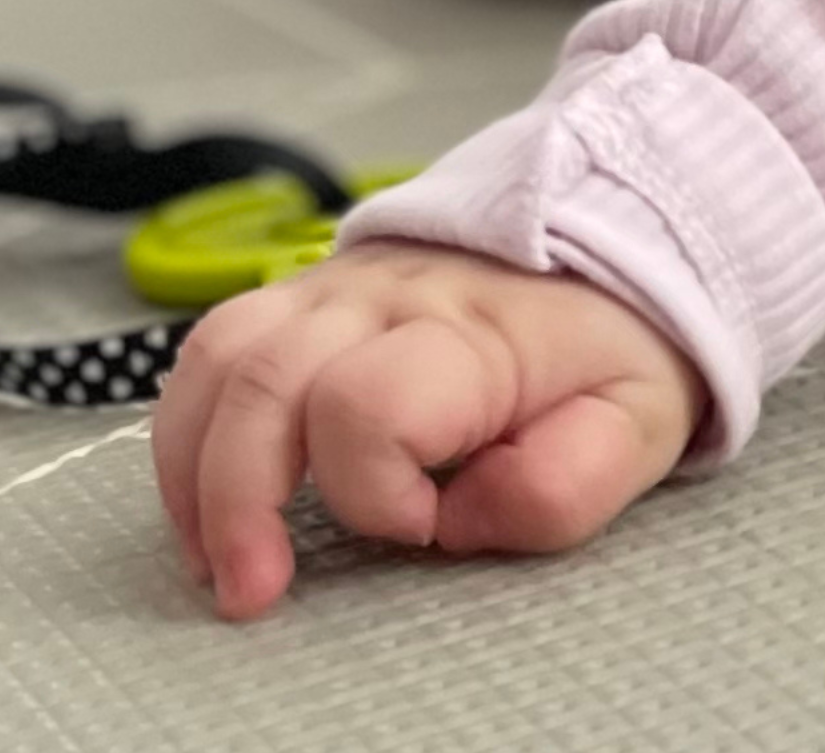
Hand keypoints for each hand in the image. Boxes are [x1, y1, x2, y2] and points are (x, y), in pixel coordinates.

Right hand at [150, 239, 707, 618]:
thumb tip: (457, 522)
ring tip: (215, 557)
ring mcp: (337, 285)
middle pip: (268, 381)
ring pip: (221, 358)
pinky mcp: (304, 292)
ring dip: (195, 470)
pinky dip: (188, 429)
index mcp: (475, 332)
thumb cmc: (612, 342)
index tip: (420, 526)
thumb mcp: (636, 423)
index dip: (375, 488)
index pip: (373, 402)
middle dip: (239, 503)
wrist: (614, 233)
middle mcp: (388, 297)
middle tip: (252, 591)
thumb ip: (563, 486)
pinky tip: (205, 499)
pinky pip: (212, 346)